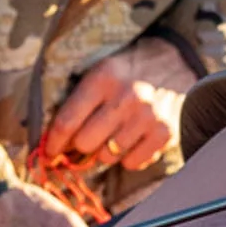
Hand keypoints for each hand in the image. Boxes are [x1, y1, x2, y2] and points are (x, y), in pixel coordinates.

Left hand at [43, 38, 194, 173]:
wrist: (177, 63)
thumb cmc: (129, 71)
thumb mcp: (100, 71)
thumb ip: (76, 102)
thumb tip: (53, 143)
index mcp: (103, 78)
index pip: (67, 122)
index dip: (53, 143)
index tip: (49, 152)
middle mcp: (126, 98)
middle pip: (84, 144)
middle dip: (81, 145)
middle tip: (87, 138)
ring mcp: (147, 117)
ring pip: (107, 156)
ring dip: (105, 150)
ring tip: (113, 134)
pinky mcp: (164, 133)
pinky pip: (131, 163)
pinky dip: (127, 157)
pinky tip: (132, 140)